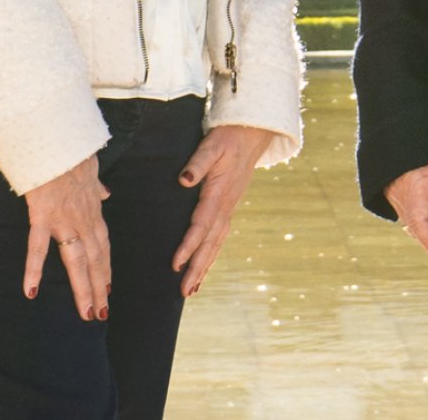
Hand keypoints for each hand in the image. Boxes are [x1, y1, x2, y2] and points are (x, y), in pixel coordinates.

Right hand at [24, 154, 110, 318]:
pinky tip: (30, 291)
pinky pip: (38, 246)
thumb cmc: (72, 149)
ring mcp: (64, 218)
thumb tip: (106, 194)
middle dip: (99, 286)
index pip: (102, 243)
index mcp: (92, 207)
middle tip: (102, 313)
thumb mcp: (92, 167)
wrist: (57, 136)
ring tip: (87, 313)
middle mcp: (83, 217)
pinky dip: (34, 269)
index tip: (108, 286)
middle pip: (94, 258)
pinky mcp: (43, 214)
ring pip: (76, 260)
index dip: (105, 266)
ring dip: (83, 288)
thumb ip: (98, 185)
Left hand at [172, 123, 272, 296]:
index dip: (189, 245)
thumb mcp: (213, 144)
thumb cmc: (228, 138)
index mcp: (219, 193)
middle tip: (183, 292)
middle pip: (210, 243)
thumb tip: (184, 180)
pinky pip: (219, 238)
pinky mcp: (228, 209)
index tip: (176, 263)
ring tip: (191, 290)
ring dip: (204, 267)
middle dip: (197, 268)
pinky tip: (203, 269)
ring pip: (216, 244)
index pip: (202, 224)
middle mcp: (225, 206)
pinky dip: (211, 256)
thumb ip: (198, 162)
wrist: (251, 134)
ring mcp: (229, 209)